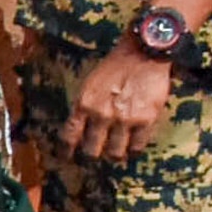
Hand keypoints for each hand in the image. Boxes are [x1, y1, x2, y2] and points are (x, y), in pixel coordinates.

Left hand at [67, 44, 174, 163]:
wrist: (142, 53)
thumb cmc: (114, 67)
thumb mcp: (89, 85)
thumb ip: (83, 107)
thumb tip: (79, 129)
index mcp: (83, 104)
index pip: (69, 137)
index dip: (66, 152)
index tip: (66, 158)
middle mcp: (101, 115)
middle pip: (91, 151)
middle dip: (90, 156)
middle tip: (94, 156)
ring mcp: (124, 119)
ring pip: (114, 153)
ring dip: (113, 156)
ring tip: (115, 154)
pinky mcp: (145, 120)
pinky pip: (137, 147)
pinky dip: (133, 151)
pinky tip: (132, 149)